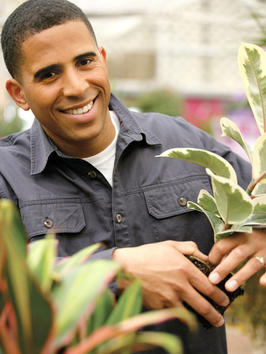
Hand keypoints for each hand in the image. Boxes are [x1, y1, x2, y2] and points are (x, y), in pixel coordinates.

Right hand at [113, 240, 228, 326]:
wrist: (125, 267)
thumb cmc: (148, 254)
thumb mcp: (170, 245)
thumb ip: (190, 248)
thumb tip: (205, 257)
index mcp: (185, 269)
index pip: (209, 287)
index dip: (220, 296)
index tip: (225, 300)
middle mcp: (180, 286)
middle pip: (203, 306)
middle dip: (215, 315)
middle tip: (220, 320)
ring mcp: (169, 298)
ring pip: (189, 312)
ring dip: (198, 316)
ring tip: (204, 319)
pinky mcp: (159, 306)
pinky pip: (173, 311)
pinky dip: (178, 311)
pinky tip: (180, 309)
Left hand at [208, 230, 265, 289]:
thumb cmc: (252, 237)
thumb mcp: (240, 236)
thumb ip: (228, 247)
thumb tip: (213, 262)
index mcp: (240, 236)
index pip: (223, 245)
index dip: (214, 256)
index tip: (208, 267)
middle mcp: (252, 242)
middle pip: (236, 254)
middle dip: (224, 268)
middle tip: (212, 280)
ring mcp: (265, 251)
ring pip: (253, 264)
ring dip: (240, 276)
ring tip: (228, 288)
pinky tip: (262, 283)